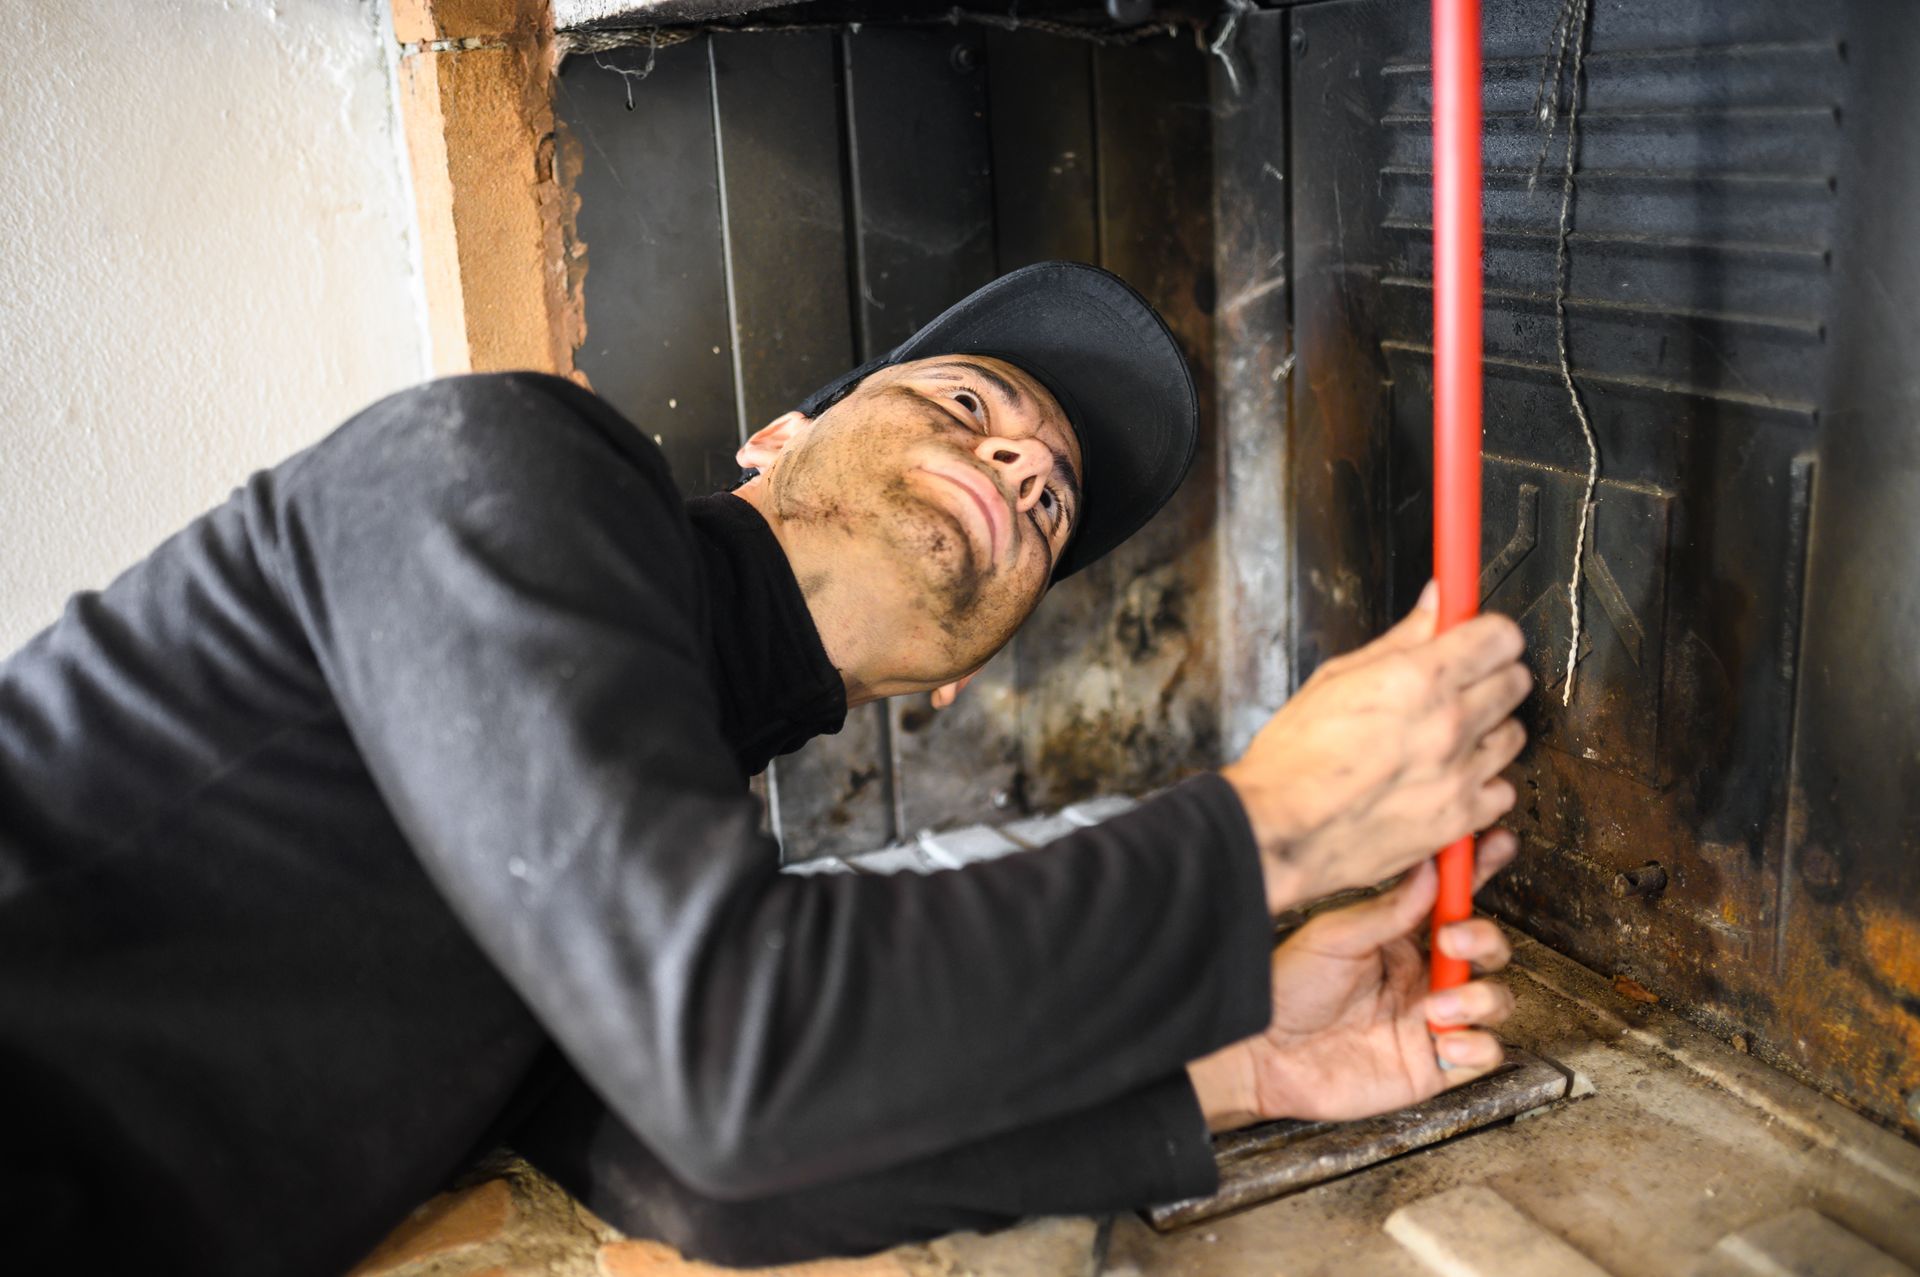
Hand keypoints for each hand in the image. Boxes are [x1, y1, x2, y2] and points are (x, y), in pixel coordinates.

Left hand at [1186, 831, 1518, 1130]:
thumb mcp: (1334, 938)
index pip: (1453, 900)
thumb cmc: (1289, 990)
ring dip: (1480, 996)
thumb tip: (1430, 868)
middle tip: (1451, 939)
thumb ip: (1387, 910)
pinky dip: (1477, 1046)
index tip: (1498, 842)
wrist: (1265, 1054)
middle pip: (1487, 948)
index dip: (1480, 870)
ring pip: (1495, 999)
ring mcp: (1431, 1019)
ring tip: (1437, 1005)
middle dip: (1483, 938)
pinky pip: (1483, 1054)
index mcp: (1401, 937)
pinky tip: (1446, 1040)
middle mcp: (1423, 975)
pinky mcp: (1433, 1065)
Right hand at [1222, 583, 1530, 913]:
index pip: (1499, 637)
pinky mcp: (1459, 819)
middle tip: (1460, 684)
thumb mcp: (1335, 678)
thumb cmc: (1293, 759)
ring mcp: (1459, 774)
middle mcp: (1448, 724)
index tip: (1477, 639)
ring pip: (1513, 735)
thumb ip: (1399, 640)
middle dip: (1490, 676)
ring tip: (1448, 737)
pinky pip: (1502, 791)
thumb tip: (1434, 603)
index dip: (1487, 634)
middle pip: (1515, 682)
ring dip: (1488, 731)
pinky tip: (1451, 779)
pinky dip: (1482, 784)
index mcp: (1418, 679)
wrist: (1279, 830)